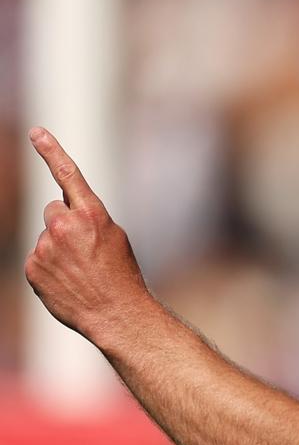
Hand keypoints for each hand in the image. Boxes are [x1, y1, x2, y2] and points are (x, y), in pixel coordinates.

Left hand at [24, 127, 149, 340]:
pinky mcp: (32, 267)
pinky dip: (47, 267)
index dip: (51, 151)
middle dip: (62, 223)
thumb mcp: (114, 237)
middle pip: (52, 211)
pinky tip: (66, 281)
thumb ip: (87, 219)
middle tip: (82, 248)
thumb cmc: (121, 274)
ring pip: (45, 236)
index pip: (68, 174)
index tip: (36, 132)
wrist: (115, 312)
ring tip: (78, 270)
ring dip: (56, 248)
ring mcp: (45, 247)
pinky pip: (36, 258)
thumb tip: (59, 214)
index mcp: (92, 214)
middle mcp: (64, 226)